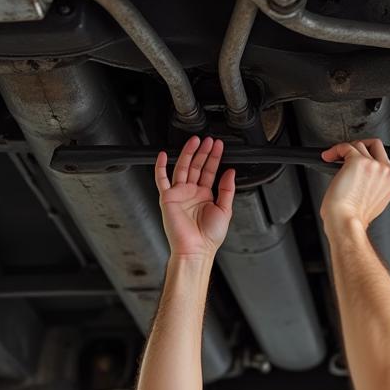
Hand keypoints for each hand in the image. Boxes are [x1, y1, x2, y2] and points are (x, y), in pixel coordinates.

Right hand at [155, 136, 236, 257]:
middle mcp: (191, 193)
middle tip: (209, 140)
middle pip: (196, 166)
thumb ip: (227, 190)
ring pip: (182, 168)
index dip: (214, 158)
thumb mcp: (225, 210)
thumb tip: (230, 173)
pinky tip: (162, 155)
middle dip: (202, 152)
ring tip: (195, 141)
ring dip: (188, 154)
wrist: (196, 249)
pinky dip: (160, 167)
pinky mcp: (167, 198)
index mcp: (205, 196)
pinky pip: (161, 180)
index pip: (209, 171)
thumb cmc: (209, 236)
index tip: (219, 146)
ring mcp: (179, 194)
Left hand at [319, 128, 389, 229]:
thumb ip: (376, 184)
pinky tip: (329, 156)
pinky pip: (345, 147)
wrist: (345, 221)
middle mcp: (387, 174)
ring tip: (335, 160)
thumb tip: (362, 171)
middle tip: (347, 156)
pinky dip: (335, 150)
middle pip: (377, 145)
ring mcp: (375, 166)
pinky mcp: (359, 162)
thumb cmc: (353, 216)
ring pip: (360, 144)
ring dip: (345, 150)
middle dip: (361, 147)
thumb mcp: (374, 202)